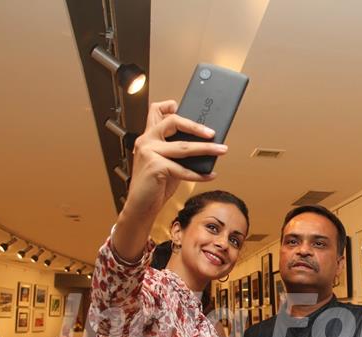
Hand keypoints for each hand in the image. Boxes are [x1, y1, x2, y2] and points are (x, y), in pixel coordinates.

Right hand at [124, 100, 228, 218]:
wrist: (140, 206)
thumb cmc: (155, 185)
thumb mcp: (166, 162)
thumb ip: (178, 150)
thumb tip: (204, 144)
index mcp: (148, 137)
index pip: (155, 110)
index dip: (170, 106)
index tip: (184, 106)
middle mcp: (146, 141)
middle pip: (173, 122)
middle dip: (196, 126)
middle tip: (213, 133)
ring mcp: (149, 152)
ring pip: (184, 146)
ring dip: (207, 149)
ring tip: (221, 150)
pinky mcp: (155, 167)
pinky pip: (183, 169)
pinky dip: (199, 174)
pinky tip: (210, 175)